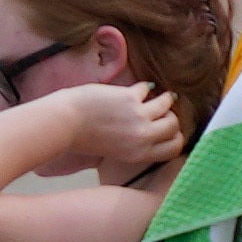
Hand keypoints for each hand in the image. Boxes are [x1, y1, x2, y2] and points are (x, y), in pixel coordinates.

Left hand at [46, 78, 182, 180]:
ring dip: (164, 98)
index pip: (173, 148)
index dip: (175, 136)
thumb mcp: (113, 151)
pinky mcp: (129, 98)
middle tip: (163, 111)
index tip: (169, 129)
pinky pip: (147, 88)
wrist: (65, 123)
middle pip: (174, 126)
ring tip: (160, 95)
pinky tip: (140, 88)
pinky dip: (144, 87)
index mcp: (139, 154)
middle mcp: (143, 137)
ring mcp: (138, 116)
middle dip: (170, 117)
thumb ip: (133, 145)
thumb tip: (149, 132)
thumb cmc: (82, 138)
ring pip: (167, 104)